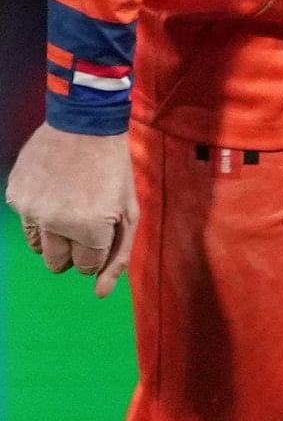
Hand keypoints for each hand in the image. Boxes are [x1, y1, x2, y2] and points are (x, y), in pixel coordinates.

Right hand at [9, 125, 139, 295]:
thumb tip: (99, 294)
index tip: (101, 228)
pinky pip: (26, 221)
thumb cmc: (112, 171)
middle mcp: (55, 222)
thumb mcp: (129, 213)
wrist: (84, 126)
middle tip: (84, 220)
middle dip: (72, 249)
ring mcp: (31, 208)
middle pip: (57, 263)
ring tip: (69, 204)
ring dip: (53, 234)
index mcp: (89, 228)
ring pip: (37, 247)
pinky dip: (39, 213)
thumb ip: (118, 256)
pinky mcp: (15, 196)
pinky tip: (54, 189)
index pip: (85, 266)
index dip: (96, 249)